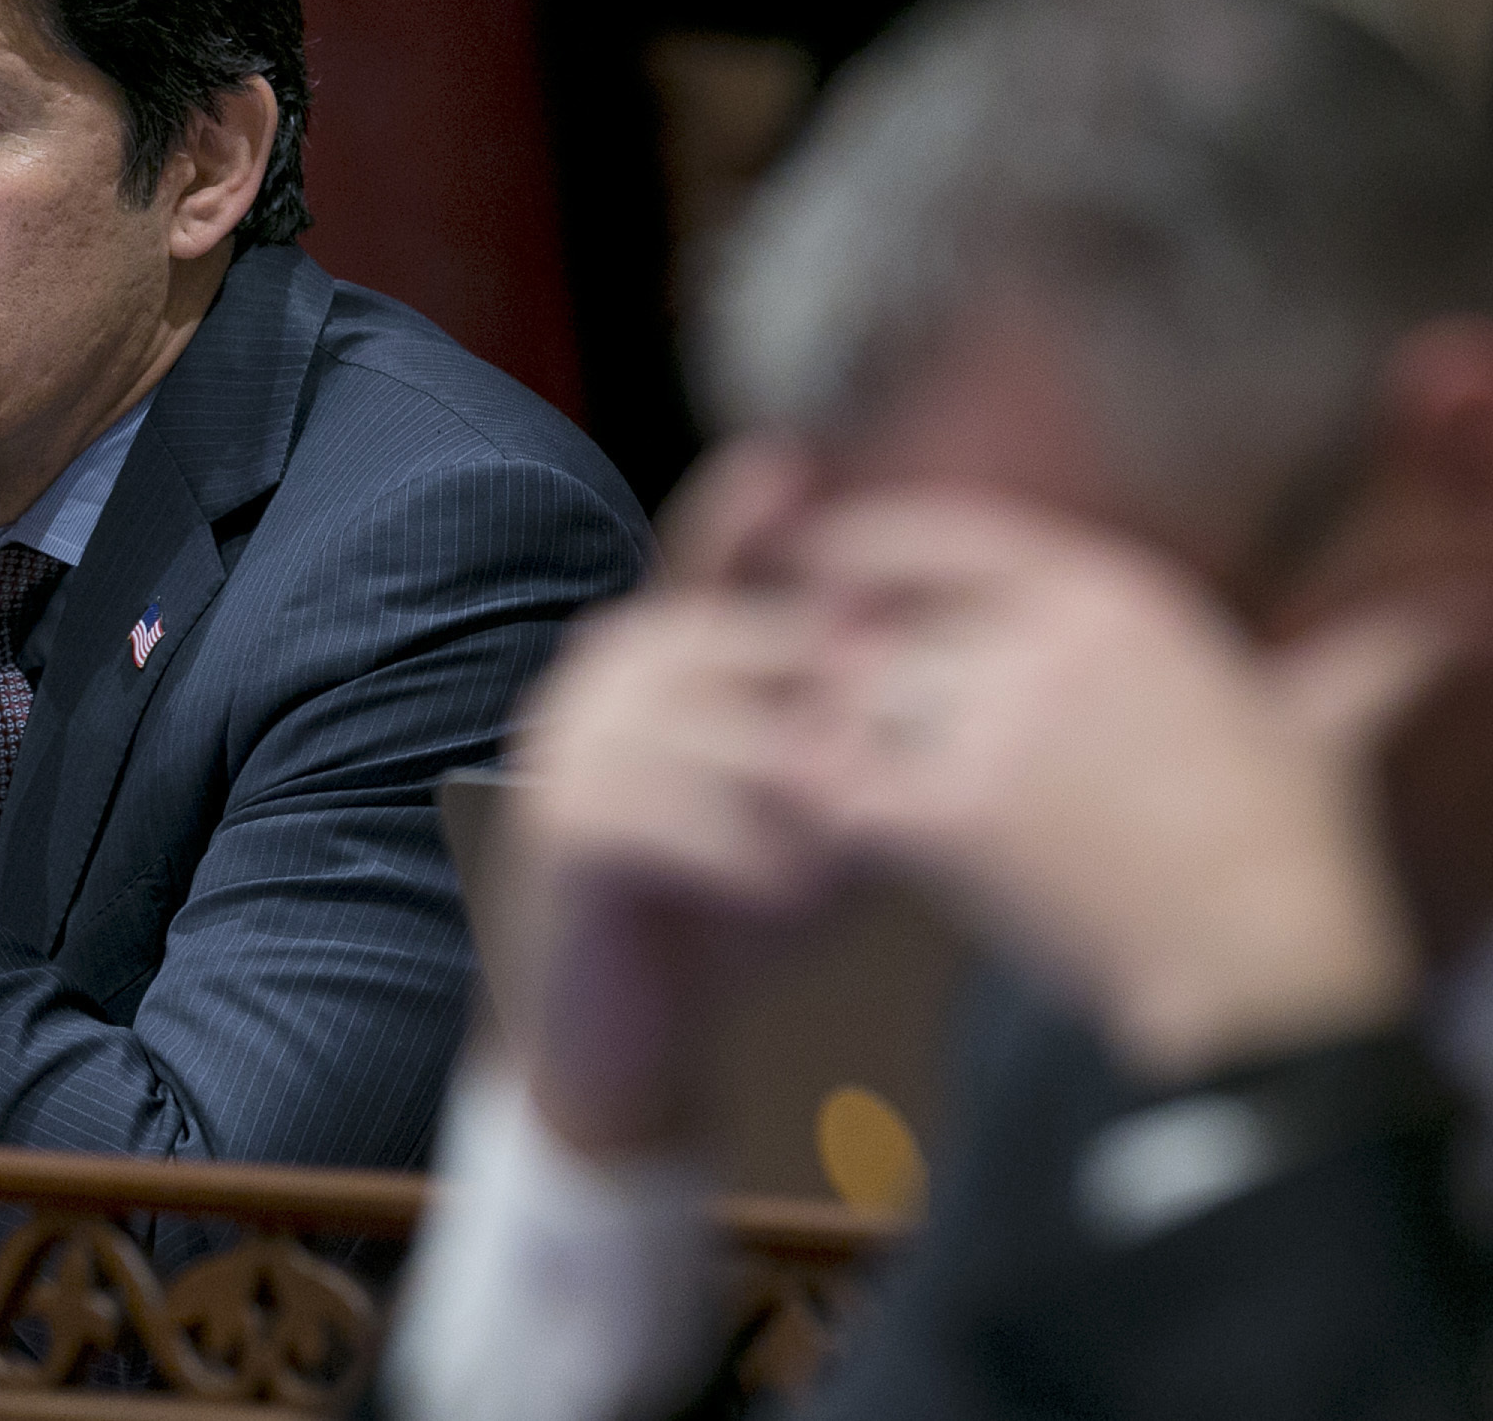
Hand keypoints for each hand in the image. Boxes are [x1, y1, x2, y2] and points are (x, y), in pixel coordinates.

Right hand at [502, 441, 844, 1154]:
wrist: (632, 1031)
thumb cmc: (733, 908)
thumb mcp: (810, 806)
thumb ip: (845, 731)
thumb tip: (937, 668)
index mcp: (664, 655)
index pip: (704, 559)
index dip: (739, 511)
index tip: (787, 462)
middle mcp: (603, 675)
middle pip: (746, 647)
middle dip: (831, 720)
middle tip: (873, 806)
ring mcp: (569, 740)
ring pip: (718, 732)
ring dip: (795, 804)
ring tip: (828, 876)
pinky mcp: (556, 820)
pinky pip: (670, 811)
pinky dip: (746, 858)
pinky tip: (779, 900)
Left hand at [780, 492, 1448, 1080]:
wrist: (1268, 964)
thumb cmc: (1301, 850)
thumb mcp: (1329, 726)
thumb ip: (1374, 660)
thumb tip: (1476, 623)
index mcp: (1114, 595)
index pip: (943, 534)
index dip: (867, 543)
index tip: (819, 558)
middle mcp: (1045, 639)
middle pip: (884, 626)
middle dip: (849, 669)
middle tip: (817, 698)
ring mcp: (995, 721)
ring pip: (853, 703)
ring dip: (837, 739)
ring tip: (829, 773)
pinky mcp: (954, 812)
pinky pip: (839, 789)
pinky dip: (824, 810)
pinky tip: (831, 834)